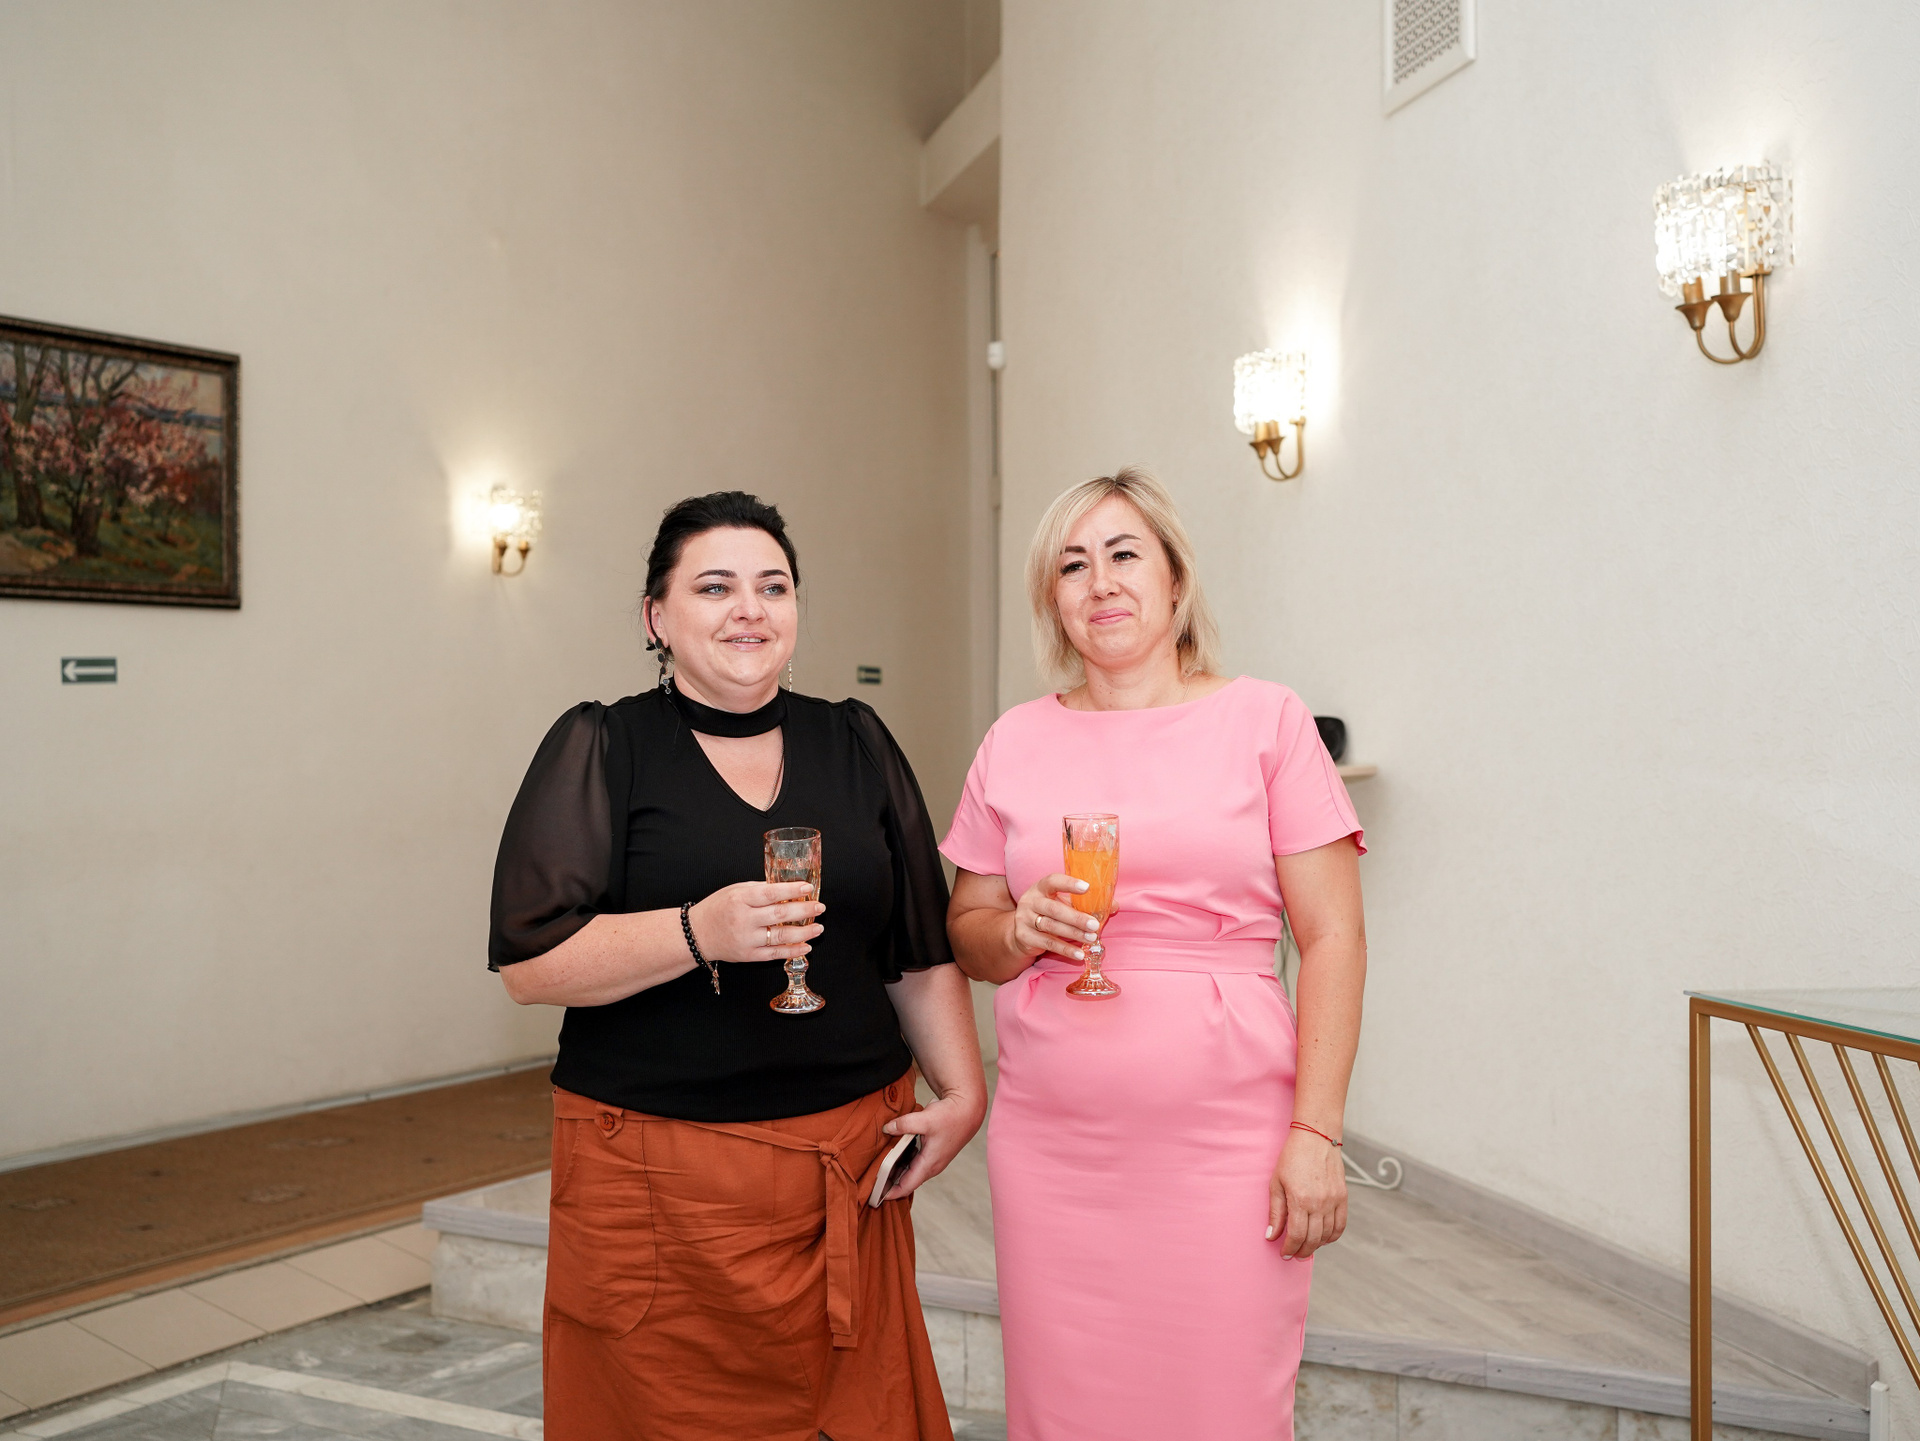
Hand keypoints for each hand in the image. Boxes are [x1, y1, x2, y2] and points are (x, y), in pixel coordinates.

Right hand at [687, 882, 823, 963]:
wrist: (695, 934)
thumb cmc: (717, 908)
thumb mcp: (734, 890)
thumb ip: (759, 889)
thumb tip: (787, 888)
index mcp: (740, 899)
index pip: (770, 893)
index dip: (791, 891)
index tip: (808, 889)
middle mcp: (743, 920)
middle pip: (779, 915)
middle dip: (804, 911)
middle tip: (820, 907)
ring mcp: (746, 940)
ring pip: (781, 936)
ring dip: (804, 932)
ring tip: (818, 927)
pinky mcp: (748, 955)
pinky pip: (775, 954)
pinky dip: (792, 951)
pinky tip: (806, 945)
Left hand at [878, 1088, 987, 1200]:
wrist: (969, 1109)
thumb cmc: (951, 1117)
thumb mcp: (924, 1119)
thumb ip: (903, 1125)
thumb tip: (887, 1129)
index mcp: (929, 1164)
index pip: (906, 1186)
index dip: (890, 1193)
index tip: (874, 1196)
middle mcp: (931, 1166)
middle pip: (906, 1180)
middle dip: (889, 1182)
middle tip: (870, 1181)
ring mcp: (933, 1159)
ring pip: (910, 1170)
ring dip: (896, 1170)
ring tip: (877, 1169)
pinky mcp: (933, 1151)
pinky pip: (915, 1160)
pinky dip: (903, 1159)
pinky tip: (892, 1152)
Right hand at [1010, 873, 1098, 961]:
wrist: (1021, 933)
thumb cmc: (1049, 914)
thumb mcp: (1063, 904)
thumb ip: (1085, 903)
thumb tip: (1114, 905)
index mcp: (1040, 888)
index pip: (1053, 881)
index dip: (1069, 883)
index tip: (1087, 887)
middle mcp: (1030, 901)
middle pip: (1054, 908)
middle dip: (1076, 917)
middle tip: (1095, 925)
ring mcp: (1024, 919)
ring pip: (1052, 926)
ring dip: (1074, 934)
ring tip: (1091, 939)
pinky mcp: (1024, 937)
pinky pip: (1048, 943)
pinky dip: (1065, 949)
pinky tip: (1079, 954)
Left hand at [1267, 1126, 1347, 1257]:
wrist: (1316, 1137)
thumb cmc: (1292, 1158)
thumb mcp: (1276, 1183)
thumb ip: (1276, 1212)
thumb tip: (1272, 1235)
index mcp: (1300, 1199)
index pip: (1297, 1235)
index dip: (1290, 1248)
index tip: (1284, 1253)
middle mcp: (1320, 1203)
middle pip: (1313, 1239)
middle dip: (1302, 1251)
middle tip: (1294, 1254)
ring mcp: (1334, 1200)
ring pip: (1327, 1235)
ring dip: (1316, 1245)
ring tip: (1306, 1246)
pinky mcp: (1343, 1197)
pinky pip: (1341, 1225)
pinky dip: (1332, 1236)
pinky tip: (1322, 1238)